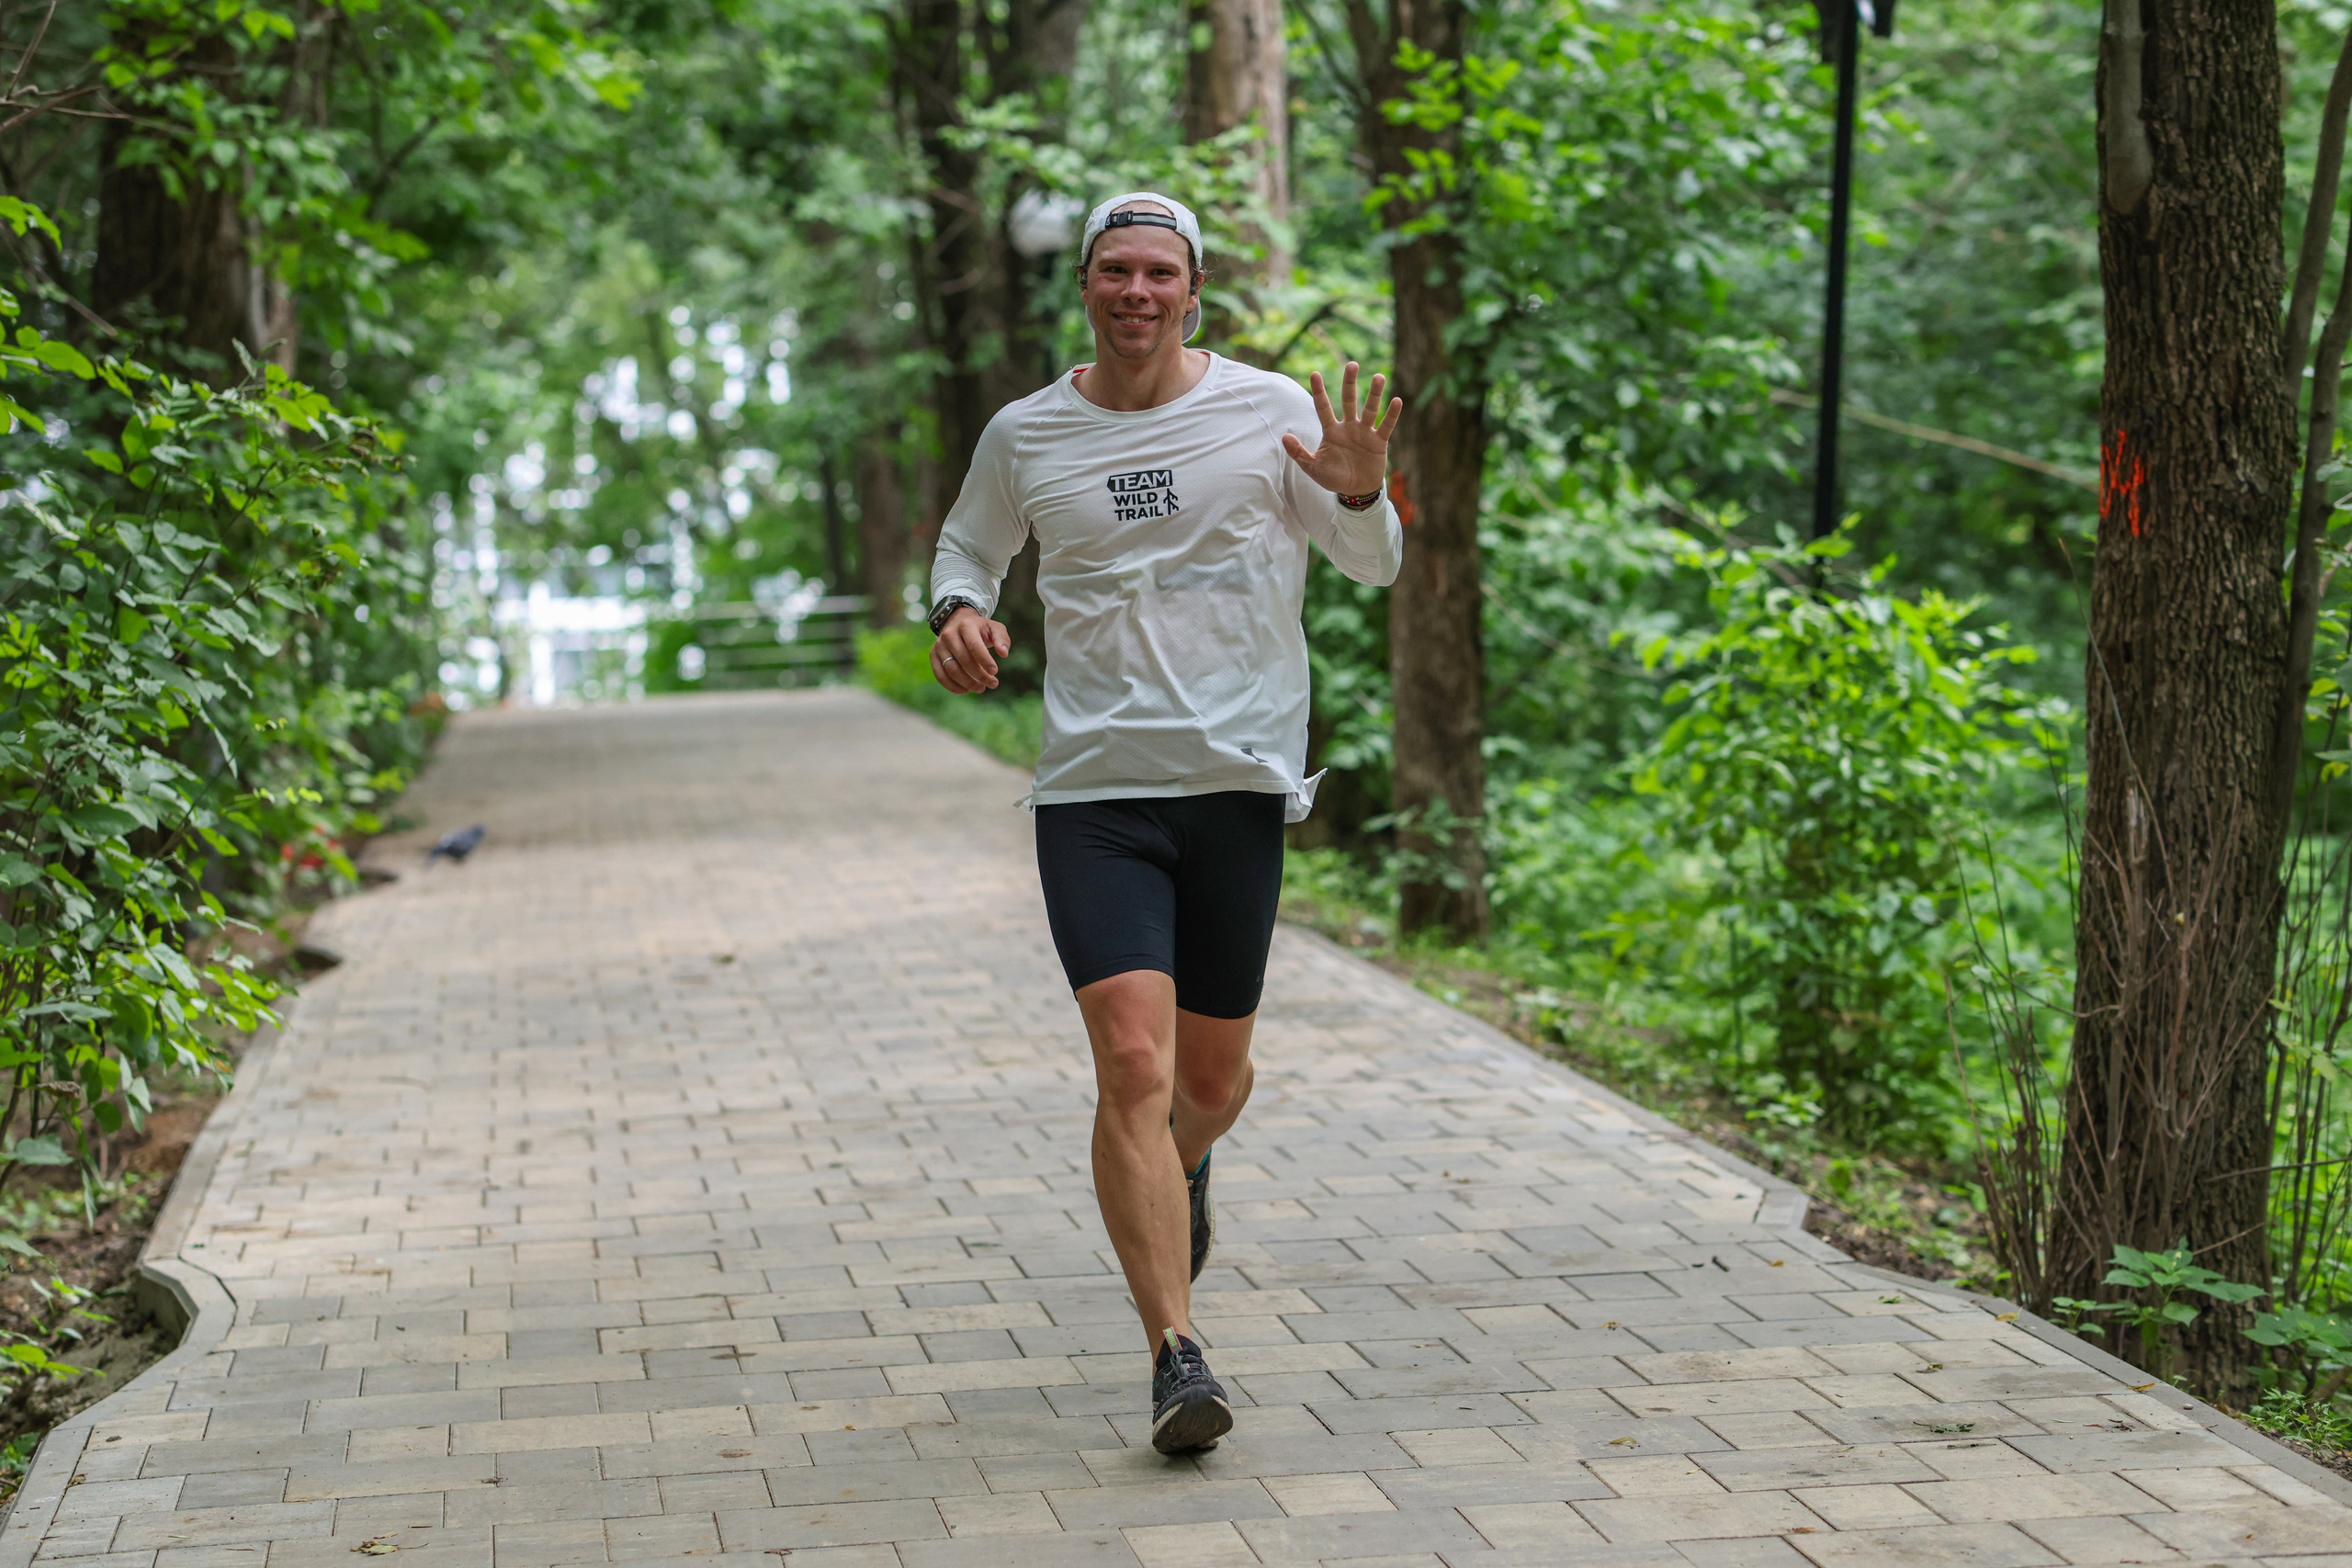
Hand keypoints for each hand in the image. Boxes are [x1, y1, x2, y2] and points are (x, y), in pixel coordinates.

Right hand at [931, 607, 1010, 693]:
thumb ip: (1002, 639)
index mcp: (965, 625)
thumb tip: (1004, 653)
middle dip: (980, 675)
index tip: (995, 672)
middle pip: (963, 659)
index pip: (974, 645)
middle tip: (993, 683)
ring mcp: (939, 645)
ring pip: (951, 669)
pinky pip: (940, 674)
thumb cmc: (981, 629)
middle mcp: (949, 634)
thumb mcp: (995, 628)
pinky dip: (952, 686)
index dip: (985, 660)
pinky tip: (965, 690)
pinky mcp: (933, 655)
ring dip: (967, 683)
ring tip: (981, 688)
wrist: (959, 623)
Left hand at [1281, 361, 1401, 497]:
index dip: (1319, 391)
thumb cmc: (1334, 477)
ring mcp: (1365, 432)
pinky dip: (1392, 414)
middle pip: (1349, 400)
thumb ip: (1298, 453)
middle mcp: (1348, 427)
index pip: (1323, 407)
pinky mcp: (1379, 442)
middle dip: (1350, 383)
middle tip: (1352, 364)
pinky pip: (1386, 426)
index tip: (1314, 373)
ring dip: (1374, 394)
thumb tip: (1284, 437)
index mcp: (1331, 431)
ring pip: (1370, 409)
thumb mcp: (1313, 467)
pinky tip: (1396, 400)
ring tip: (1379, 377)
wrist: (1356, 491)